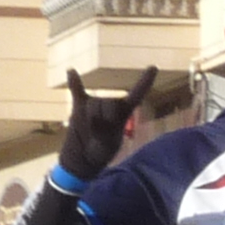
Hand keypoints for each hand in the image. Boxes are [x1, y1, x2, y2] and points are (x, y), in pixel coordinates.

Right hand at [55, 66, 158, 180]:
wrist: (82, 158)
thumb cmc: (100, 153)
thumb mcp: (108, 145)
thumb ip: (104, 129)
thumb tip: (94, 117)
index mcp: (124, 112)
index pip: (137, 94)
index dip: (145, 81)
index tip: (153, 67)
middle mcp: (111, 104)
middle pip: (109, 103)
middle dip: (104, 120)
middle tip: (100, 134)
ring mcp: (94, 103)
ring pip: (94, 105)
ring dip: (91, 120)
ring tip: (90, 131)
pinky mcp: (79, 105)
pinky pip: (76, 90)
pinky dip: (73, 81)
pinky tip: (70, 70)